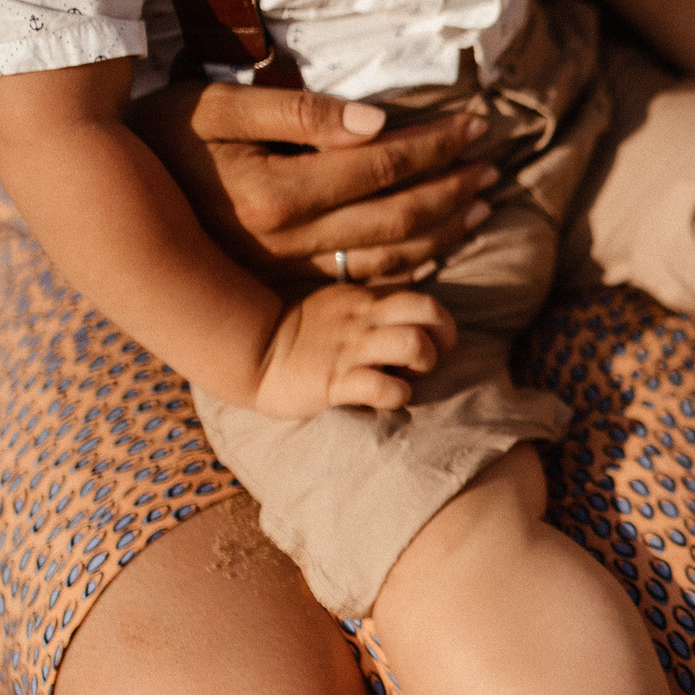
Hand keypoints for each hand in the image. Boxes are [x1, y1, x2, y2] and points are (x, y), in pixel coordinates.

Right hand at [128, 82, 498, 286]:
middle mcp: (283, 241)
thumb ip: (298, 111)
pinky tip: (432, 252)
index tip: (477, 125)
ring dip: (441, 232)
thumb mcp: (216, 104)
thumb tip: (377, 122)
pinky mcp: (277, 287)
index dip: (437, 145)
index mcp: (274, 190)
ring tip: (478, 205)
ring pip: (386, 257)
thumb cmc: (160, 132)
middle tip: (492, 167)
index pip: (383, 165)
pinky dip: (404, 268)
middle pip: (396, 217)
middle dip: (452, 189)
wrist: (95, 199)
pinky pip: (357, 283)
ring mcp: (281, 271)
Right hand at [252, 284, 457, 417]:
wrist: (251, 353)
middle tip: (428, 360)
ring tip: (407, 378)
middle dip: (444, 339)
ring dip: (424, 365)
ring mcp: (350, 349)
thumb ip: (376, 302)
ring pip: (414, 344)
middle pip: (430, 310)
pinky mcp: (334, 382)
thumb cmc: (301, 334)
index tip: (429, 345)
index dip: (440, 324)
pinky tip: (386, 398)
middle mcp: (363, 319)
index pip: (424, 298)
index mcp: (367, 300)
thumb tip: (418, 296)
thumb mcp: (341, 304)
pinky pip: (382, 387)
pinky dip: (396, 396)